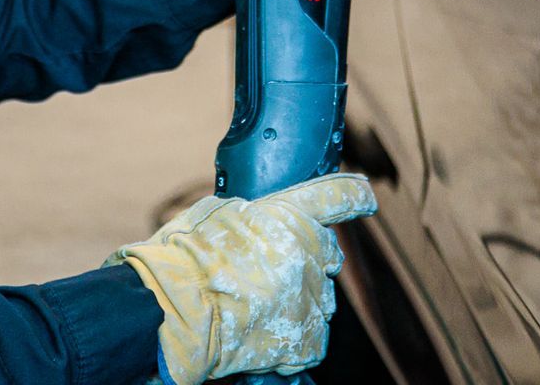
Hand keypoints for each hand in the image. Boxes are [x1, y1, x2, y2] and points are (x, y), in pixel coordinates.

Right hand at [107, 172, 378, 384]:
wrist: (173, 309)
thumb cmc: (181, 261)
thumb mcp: (213, 213)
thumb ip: (248, 215)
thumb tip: (252, 223)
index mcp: (286, 212)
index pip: (334, 197)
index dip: (353, 196)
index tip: (366, 197)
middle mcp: (306, 249)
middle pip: (326, 256)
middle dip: (307, 264)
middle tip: (269, 277)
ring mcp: (308, 294)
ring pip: (319, 300)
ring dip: (296, 305)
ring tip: (256, 312)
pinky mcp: (305, 336)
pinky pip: (313, 341)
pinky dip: (294, 343)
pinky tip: (266, 339)